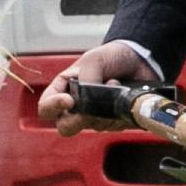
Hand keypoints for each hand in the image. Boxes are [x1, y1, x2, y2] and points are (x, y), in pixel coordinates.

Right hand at [37, 38, 154, 133]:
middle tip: (94, 105)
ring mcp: (95, 117)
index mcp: (63, 89)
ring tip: (116, 84)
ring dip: (106, 108)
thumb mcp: (94, 60)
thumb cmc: (111, 57)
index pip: (46, 108)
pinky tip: (124, 96)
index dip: (53, 107)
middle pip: (66, 128)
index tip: (69, 100)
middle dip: (80, 119)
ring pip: (94, 127)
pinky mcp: (114, 121)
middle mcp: (76, 107)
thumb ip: (87, 79)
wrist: (140, 59)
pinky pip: (114, 127)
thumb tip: (89, 103)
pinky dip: (120, 112)